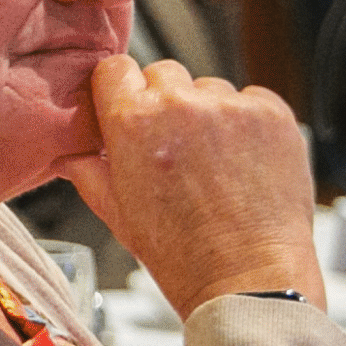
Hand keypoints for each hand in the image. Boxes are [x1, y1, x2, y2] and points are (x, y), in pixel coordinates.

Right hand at [63, 56, 324, 318]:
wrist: (247, 277)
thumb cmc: (180, 251)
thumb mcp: (112, 210)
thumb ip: (84, 166)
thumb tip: (72, 147)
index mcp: (132, 121)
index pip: (115, 68)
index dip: (120, 90)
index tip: (128, 108)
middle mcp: (181, 105)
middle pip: (163, 72)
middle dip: (164, 101)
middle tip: (173, 144)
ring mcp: (231, 107)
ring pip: (209, 88)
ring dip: (208, 113)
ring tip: (214, 161)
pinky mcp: (274, 114)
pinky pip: (252, 99)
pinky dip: (248, 122)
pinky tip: (243, 161)